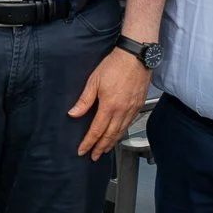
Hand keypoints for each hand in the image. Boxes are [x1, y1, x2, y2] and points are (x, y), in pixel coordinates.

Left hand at [69, 43, 151, 159]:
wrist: (136, 56)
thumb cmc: (115, 65)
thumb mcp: (94, 81)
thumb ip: (84, 100)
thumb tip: (73, 114)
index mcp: (109, 106)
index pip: (96, 130)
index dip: (89, 142)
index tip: (83, 151)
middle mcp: (122, 111)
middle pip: (110, 135)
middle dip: (101, 147)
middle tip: (94, 156)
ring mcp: (132, 109)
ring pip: (121, 131)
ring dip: (112, 142)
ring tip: (105, 149)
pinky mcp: (139, 105)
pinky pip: (129, 123)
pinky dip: (122, 132)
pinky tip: (118, 133)